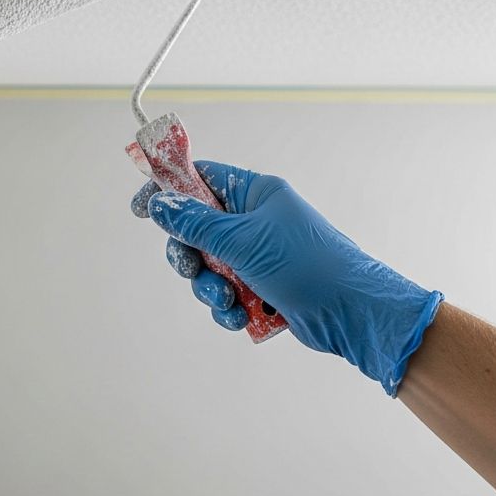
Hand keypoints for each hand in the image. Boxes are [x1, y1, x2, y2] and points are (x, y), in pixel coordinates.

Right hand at [131, 160, 442, 394]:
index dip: (168, 190)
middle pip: (197, 229)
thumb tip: (159, 203)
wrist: (354, 314)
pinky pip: (227, 291)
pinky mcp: (264, 285)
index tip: (141, 208)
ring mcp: (260, 254)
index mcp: (255, 193)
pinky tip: (240, 317)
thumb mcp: (242, 241)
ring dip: (210, 287)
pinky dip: (228, 306)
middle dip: (191, 256)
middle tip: (190, 269)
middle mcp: (256, 220)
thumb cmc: (307, 265)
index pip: (200, 178)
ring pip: (209, 266)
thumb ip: (195, 223)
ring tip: (228, 301)